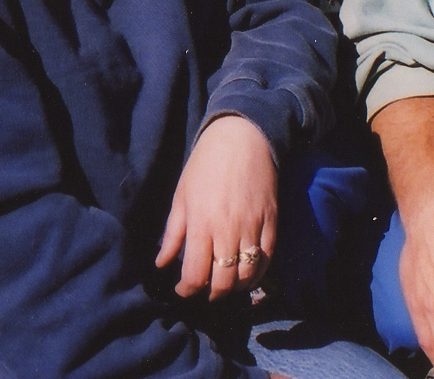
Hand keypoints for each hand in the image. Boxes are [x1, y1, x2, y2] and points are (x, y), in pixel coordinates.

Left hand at [156, 115, 278, 300]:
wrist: (243, 138)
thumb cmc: (205, 165)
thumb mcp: (182, 196)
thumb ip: (173, 233)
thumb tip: (161, 264)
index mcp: (201, 224)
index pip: (195, 275)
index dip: (187, 290)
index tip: (183, 289)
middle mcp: (228, 231)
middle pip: (222, 283)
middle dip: (211, 295)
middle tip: (204, 291)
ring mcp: (253, 228)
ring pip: (246, 276)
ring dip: (234, 289)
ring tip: (224, 286)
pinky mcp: (272, 222)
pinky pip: (267, 259)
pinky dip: (257, 274)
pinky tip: (246, 275)